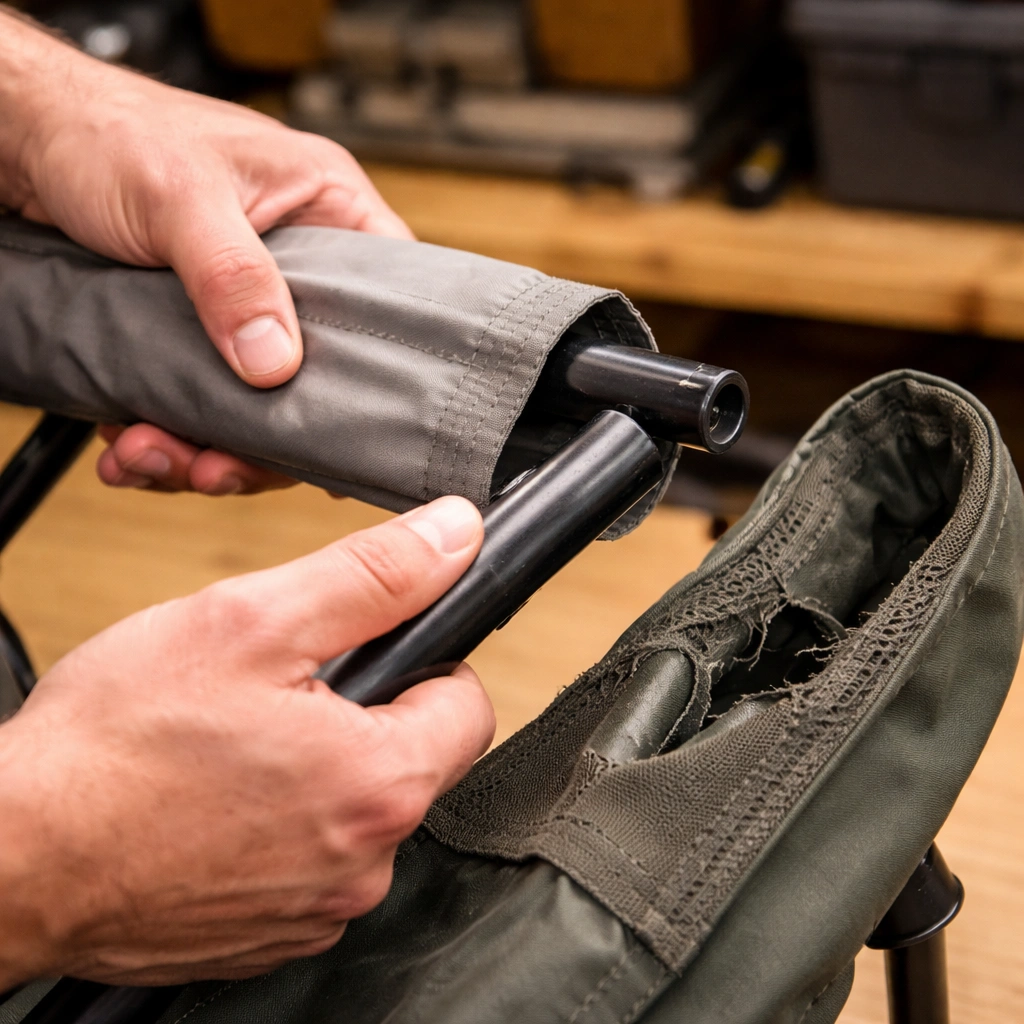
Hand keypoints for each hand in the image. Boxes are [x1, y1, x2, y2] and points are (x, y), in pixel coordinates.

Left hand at [0, 11, 412, 495]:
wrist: (21, 144)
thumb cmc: (107, 132)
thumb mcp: (179, 196)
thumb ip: (233, 277)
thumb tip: (276, 362)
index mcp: (327, 211)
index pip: (390, 298)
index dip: (382, 371)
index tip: (349, 436)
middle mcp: (298, 267)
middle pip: (320, 377)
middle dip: (264, 438)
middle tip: (216, 467)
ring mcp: (248, 307)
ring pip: (260, 403)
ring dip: (203, 448)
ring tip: (150, 455)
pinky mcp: (202, 337)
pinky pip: (207, 404)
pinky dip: (168, 435)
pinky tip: (132, 442)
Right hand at [0, 496, 492, 987]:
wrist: (13, 857)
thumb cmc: (114, 746)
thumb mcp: (253, 621)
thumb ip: (372, 575)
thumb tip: (452, 536)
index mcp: (380, 783)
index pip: (468, 704)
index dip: (424, 662)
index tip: (370, 653)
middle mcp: (363, 863)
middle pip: (413, 759)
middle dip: (363, 714)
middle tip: (279, 694)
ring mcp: (316, 909)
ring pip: (357, 810)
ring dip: (316, 771)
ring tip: (236, 748)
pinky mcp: (271, 936)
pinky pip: (310, 861)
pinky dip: (278, 826)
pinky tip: (216, 802)